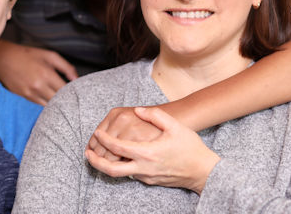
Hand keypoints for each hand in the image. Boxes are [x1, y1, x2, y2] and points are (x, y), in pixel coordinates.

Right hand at [0, 40, 77, 104]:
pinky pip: (41, 105)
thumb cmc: (28, 55)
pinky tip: (51, 99)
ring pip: (50, 106)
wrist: (4, 59)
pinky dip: (48, 104)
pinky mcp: (25, 98)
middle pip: (59, 101)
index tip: (78, 91)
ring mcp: (31, 94)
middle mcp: (39, 87)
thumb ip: (66, 67)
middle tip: (73, 97)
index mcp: (47, 74)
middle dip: (67, 99)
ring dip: (58, 104)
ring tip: (63, 99)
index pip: (66, 90)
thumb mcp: (50, 55)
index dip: (74, 92)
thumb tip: (77, 79)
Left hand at [85, 107, 219, 193]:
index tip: (96, 133)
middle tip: (87, 153)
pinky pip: (130, 175)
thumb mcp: (174, 126)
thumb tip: (138, 110)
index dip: (104, 139)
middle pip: (112, 169)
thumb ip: (155, 115)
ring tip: (98, 156)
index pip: (118, 147)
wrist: (203, 171)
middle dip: (96, 161)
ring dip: (106, 165)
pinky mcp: (150, 182)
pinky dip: (120, 167)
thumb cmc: (190, 147)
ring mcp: (146, 177)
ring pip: (120, 174)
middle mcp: (144, 168)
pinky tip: (119, 159)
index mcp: (147, 152)